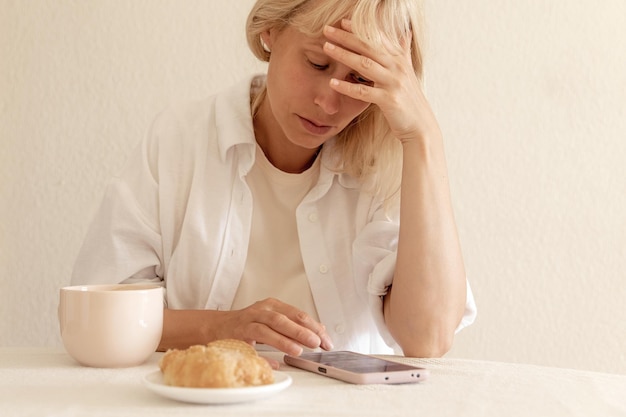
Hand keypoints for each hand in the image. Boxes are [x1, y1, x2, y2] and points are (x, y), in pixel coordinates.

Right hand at [216, 298, 332, 356]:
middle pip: (286, 318)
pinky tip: (276, 362)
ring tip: (300, 349)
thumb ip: (293, 326)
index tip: (326, 340)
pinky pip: (253, 342)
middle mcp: (262, 310)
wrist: (217, 326)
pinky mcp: (239, 333)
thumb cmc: (248, 325)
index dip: (314, 327)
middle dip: (303, 331)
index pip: (298, 314)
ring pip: (270, 326)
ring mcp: (250, 319)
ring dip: (286, 338)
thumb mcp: (272, 321)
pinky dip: (265, 353)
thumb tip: (319, 330)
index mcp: (273, 305)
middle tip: (318, 342)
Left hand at [323, 20, 440, 143]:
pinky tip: (332, 82)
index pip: (377, 39)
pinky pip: (363, 91)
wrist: (420, 125)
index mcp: (400, 59)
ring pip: (364, 64)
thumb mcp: (409, 72)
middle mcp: (397, 67)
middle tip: (327, 30)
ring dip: (344, 55)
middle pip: (368, 47)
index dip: (360, 29)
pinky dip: (347, 86)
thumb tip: (405, 33)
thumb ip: (404, 52)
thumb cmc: (410, 100)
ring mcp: (393, 83)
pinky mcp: (389, 100)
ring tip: (327, 47)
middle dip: (346, 37)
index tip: (343, 22)